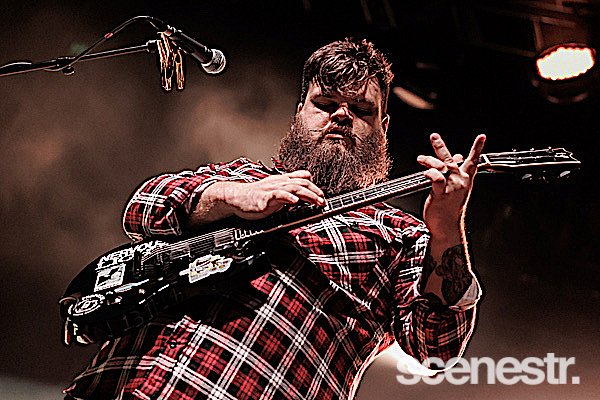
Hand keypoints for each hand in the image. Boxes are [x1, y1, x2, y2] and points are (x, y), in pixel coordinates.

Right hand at [205, 170, 325, 220]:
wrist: (235, 197)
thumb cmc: (255, 196)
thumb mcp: (275, 190)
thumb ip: (289, 187)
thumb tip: (305, 182)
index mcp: (282, 181)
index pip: (302, 180)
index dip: (314, 187)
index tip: (323, 196)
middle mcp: (279, 182)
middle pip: (301, 183)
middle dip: (315, 192)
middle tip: (323, 201)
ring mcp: (271, 189)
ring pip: (293, 188)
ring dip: (307, 195)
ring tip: (316, 201)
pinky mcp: (263, 198)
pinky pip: (277, 195)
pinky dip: (287, 197)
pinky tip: (294, 201)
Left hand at [418, 133, 485, 233]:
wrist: (447, 227)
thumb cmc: (449, 208)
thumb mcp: (456, 187)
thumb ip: (456, 171)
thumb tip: (458, 156)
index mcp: (466, 180)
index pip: (473, 161)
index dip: (477, 148)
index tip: (482, 136)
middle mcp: (460, 181)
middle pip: (450, 160)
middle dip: (440, 146)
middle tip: (434, 136)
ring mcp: (451, 187)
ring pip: (441, 167)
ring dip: (429, 160)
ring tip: (420, 159)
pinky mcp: (441, 193)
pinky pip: (436, 178)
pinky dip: (430, 173)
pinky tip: (425, 172)